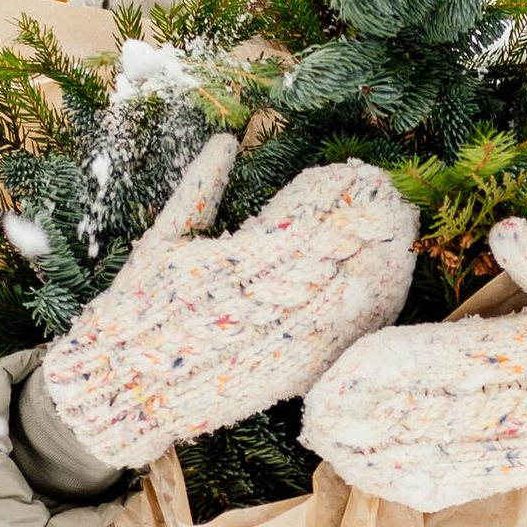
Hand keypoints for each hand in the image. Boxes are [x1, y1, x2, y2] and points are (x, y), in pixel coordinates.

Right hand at [38, 149, 417, 473]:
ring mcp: (273, 344)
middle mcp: (253, 306)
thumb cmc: (136, 310)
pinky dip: (362, 319)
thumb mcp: (162, 243)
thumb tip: (225, 140)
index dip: (334, 205)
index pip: (296, 227)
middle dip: (366, 233)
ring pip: (340, 302)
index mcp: (224, 267)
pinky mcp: (284, 376)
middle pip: (328, 261)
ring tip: (403, 243)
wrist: (123, 385)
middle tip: (399, 207)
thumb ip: (198, 190)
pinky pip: (336, 344)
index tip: (361, 181)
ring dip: (376, 271)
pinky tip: (386, 295)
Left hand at [299, 216, 526, 512]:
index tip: (347, 362)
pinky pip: (453, 484)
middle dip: (370, 413)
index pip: (457, 360)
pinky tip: (362, 473)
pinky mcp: (513, 474)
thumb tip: (506, 230)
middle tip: (311, 406)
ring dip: (375, 452)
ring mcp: (520, 445)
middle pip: (436, 413)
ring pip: (437, 454)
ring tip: (321, 439)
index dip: (398, 365)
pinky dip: (404, 483)